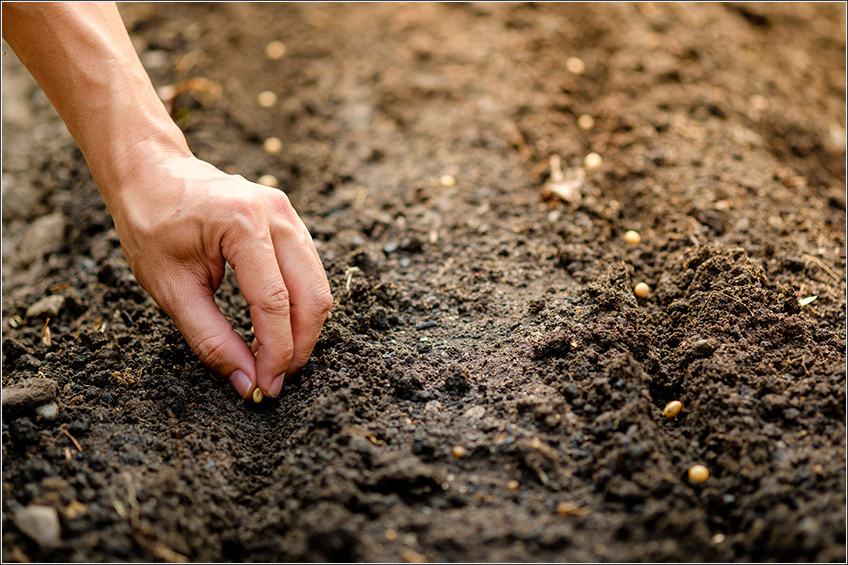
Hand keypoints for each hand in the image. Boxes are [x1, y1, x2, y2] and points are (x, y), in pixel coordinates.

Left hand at [109, 155, 332, 398]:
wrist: (151, 172)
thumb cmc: (151, 223)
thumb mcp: (169, 288)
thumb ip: (211, 339)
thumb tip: (247, 382)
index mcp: (242, 224)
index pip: (275, 302)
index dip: (276, 351)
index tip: (268, 386)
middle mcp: (275, 214)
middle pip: (312, 295)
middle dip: (300, 345)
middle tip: (277, 380)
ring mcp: (288, 213)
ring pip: (318, 285)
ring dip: (304, 328)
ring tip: (278, 359)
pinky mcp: (291, 220)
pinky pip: (309, 271)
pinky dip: (300, 306)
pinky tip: (279, 328)